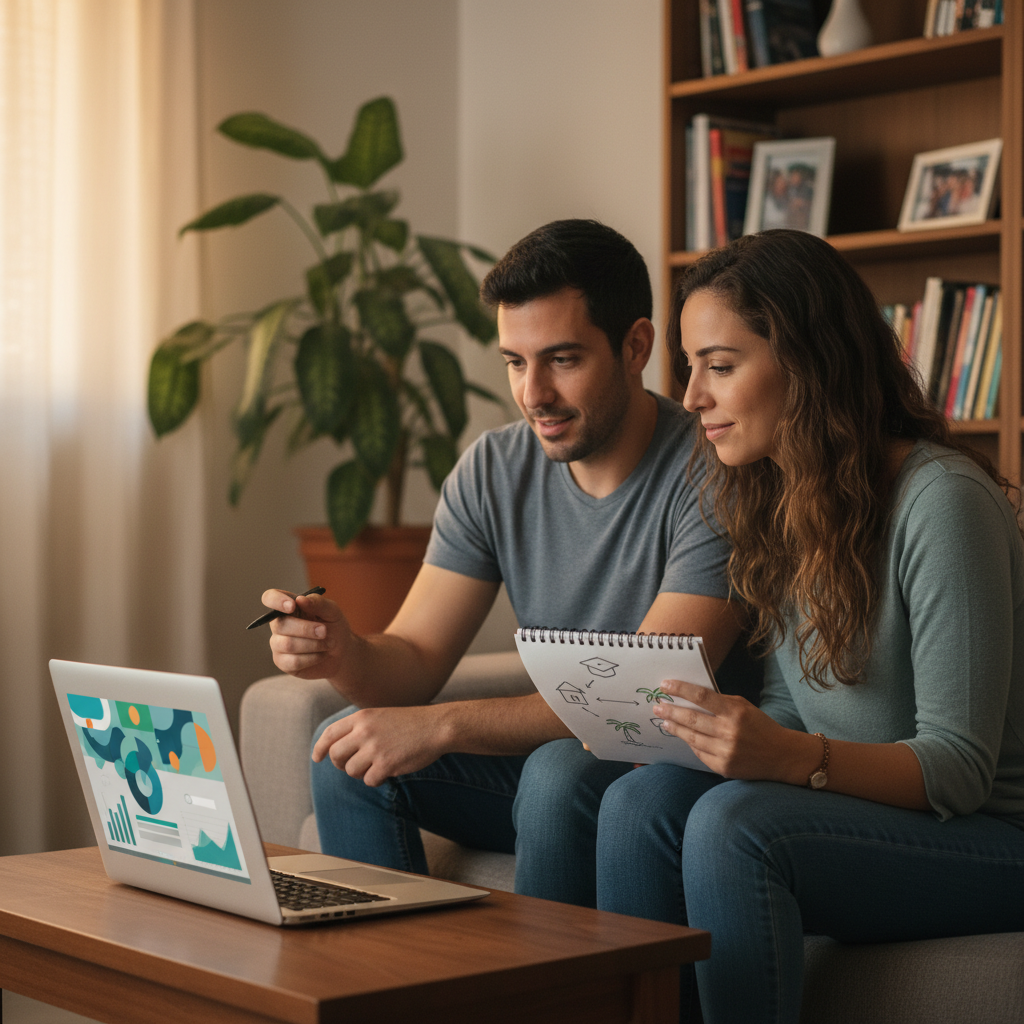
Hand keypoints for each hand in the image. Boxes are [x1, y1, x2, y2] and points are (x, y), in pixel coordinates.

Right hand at [263, 589, 352, 680]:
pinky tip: (321, 655)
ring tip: (328, 644)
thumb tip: (300, 599)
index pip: (270, 598)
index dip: (276, 600)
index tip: (293, 606)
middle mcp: (279, 624)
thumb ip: (318, 603)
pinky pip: (293, 661)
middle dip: (306, 629)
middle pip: (280, 625)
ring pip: (287, 644)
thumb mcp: (332, 612)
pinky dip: (312, 658)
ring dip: (313, 644)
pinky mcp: (282, 662)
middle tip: (324, 631)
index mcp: (289, 606)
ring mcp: (278, 644)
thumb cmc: (334, 628)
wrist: (341, 653)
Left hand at [312, 705, 450, 786]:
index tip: (317, 758)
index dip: (320, 748)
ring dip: (362, 772)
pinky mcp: (386, 764)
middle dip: (341, 764)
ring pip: (351, 771)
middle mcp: (364, 731)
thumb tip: (337, 749)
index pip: (330, 734)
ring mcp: (374, 748)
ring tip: (378, 764)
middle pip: (336, 756)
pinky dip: (377, 779)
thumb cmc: (410, 723)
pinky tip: (389, 770)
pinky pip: (369, 780)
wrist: (436, 726)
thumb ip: (359, 728)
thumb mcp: (380, 716)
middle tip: (353, 765)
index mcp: (362, 717)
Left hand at [653, 678, 807, 780]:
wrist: (781, 756)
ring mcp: (725, 752)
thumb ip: (720, 702)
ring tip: (664, 722)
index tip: (665, 685)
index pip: (701, 697)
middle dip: (670, 712)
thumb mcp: (743, 706)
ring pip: (691, 738)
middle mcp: (729, 732)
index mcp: (734, 712)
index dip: (680, 689)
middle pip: (691, 719)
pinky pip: (699, 753)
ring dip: (675, 729)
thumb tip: (690, 696)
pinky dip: (690, 744)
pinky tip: (683, 736)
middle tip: (657, 707)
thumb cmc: (760, 726)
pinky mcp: (723, 768)